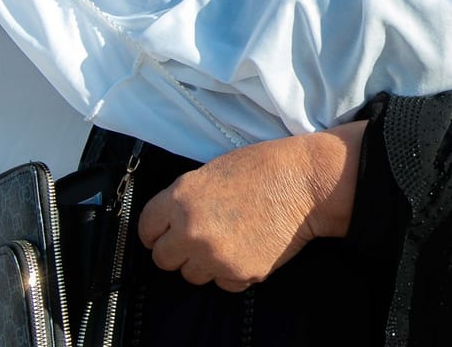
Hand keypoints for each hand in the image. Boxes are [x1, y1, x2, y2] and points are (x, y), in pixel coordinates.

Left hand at [137, 123, 362, 290]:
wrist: (306, 183)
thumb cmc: (263, 168)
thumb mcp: (211, 171)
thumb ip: (185, 199)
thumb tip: (172, 222)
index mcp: (180, 199)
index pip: (146, 228)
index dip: (155, 231)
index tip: (163, 234)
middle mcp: (191, 230)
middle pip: (163, 259)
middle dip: (177, 250)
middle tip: (197, 240)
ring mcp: (215, 255)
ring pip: (191, 275)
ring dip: (203, 263)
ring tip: (226, 243)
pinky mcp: (240, 273)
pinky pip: (222, 283)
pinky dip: (231, 272)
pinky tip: (246, 250)